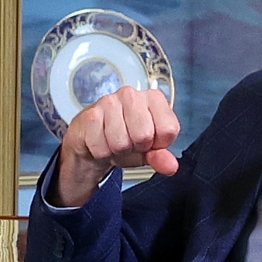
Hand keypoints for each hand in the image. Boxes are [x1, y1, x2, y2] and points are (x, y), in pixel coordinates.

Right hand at [50, 87, 181, 206]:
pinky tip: (101, 141)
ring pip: (121, 143)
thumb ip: (161, 157)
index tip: (149, 141)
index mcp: (153, 99)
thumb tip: (171, 166)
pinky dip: (101, 152)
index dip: (158, 144)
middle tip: (129, 142)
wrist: (92, 142)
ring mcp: (109, 102)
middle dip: (136, 147)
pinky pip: (101, 148)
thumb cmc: (123, 139)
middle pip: (144, 135)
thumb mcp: (147, 150)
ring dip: (117, 151)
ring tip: (114, 142)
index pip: (168, 129)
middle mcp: (131, 95)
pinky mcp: (90, 114)